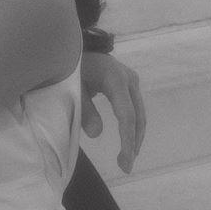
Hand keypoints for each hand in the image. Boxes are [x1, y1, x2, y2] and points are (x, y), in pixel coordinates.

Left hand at [81, 51, 146, 171]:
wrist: (74, 43)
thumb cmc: (71, 64)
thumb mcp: (73, 86)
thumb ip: (84, 109)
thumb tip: (96, 134)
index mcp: (115, 79)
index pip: (127, 116)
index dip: (127, 140)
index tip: (125, 162)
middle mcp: (128, 78)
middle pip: (137, 116)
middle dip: (133, 142)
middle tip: (126, 166)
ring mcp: (130, 79)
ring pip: (139, 113)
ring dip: (135, 135)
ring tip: (127, 157)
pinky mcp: (129, 82)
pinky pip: (134, 108)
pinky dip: (132, 125)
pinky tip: (127, 141)